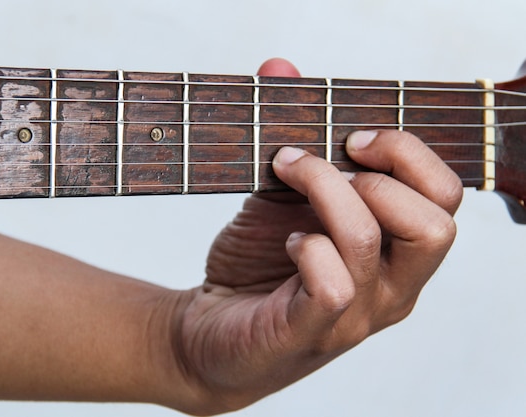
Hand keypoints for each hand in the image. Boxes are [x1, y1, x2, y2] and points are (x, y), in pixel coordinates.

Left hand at [171, 59, 462, 413]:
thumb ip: (292, 138)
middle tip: (331, 157)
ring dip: (323, 189)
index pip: (445, 198)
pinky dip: (308, 247)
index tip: (354, 136)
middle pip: (436, 224)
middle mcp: (392, 288)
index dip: (409, 154)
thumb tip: (278, 67)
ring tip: (284, 174)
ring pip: (369, 240)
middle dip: (383, 172)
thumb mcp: (280, 196)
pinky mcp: (311, 331)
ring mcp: (357, 316)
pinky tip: (288, 240)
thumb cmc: (257, 264)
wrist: (209, 330)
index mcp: (398, 253)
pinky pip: (333, 285)